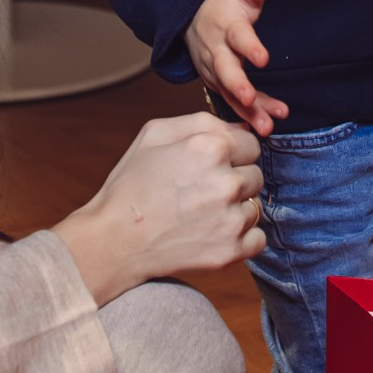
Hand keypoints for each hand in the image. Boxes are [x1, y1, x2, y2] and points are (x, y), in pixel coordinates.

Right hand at [57, 112, 265, 305]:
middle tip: (201, 192)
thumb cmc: (132, 185)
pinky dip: (241, 238)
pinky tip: (213, 233)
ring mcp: (231, 219)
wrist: (115, 240)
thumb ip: (202, 122)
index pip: (251, 144)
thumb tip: (240, 126)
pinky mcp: (231, 251)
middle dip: (234, 180)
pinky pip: (258, 238)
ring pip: (255, 206)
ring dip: (235, 210)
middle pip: (255, 175)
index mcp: (211, 148)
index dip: (231, 154)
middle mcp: (227, 182)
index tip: (210, 166)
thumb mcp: (155, 134)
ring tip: (202, 214)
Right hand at [188, 0, 289, 133]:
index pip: (238, 36)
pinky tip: (264, 128)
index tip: (263, 58)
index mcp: (226, 25)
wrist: (194, 17)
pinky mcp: (217, 84)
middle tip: (250, 99)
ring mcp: (214, 70)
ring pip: (229, 92)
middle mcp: (216, 50)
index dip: (249, 46)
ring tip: (266, 127)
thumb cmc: (225, 3)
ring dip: (248, 110)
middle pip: (224, 70)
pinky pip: (232, 102)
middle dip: (237, 86)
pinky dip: (247, 115)